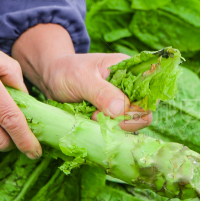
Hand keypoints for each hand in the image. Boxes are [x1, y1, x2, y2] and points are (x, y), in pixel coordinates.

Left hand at [12, 24, 151, 131]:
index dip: (135, 110)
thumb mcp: (81, 78)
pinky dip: (104, 130)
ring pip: (129, 125)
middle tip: (96, 115)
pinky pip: (116, 129)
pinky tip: (90, 119)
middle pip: (142, 115)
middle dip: (120, 121)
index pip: (148, 95)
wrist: (50, 77)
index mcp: (130, 70)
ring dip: (111, 127)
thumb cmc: (66, 71)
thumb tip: (122, 110)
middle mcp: (130, 88)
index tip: (113, 112)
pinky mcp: (112, 115)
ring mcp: (121, 102)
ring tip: (90, 115)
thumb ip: (102, 93)